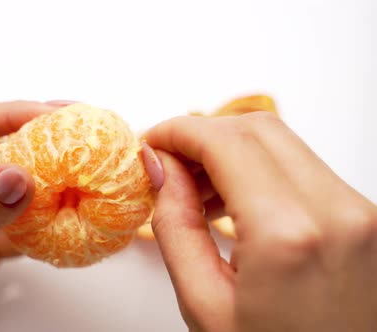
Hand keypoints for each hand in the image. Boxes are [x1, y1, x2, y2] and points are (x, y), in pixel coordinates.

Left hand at [0, 101, 58, 331]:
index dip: (6, 114)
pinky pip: (14, 226)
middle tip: (71, 132)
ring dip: (39, 182)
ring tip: (75, 171)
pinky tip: (61, 217)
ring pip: (4, 188)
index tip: (48, 115)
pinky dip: (39, 222)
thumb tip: (20, 175)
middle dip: (30, 140)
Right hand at [145, 112, 376, 330]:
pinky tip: (232, 198)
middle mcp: (337, 212)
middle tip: (168, 164)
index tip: (152, 142)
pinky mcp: (365, 217)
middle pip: (257, 128)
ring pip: (282, 143)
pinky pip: (303, 168)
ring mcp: (360, 212)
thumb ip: (176, 226)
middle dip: (202, 135)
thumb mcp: (204, 304)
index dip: (179, 131)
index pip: (226, 141)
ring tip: (196, 189)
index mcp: (289, 235)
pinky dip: (259, 169)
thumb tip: (164, 171)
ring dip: (230, 150)